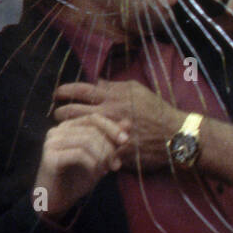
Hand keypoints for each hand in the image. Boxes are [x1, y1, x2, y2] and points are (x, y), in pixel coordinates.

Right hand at [34, 113, 129, 219]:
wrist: (57, 200)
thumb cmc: (78, 178)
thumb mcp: (100, 157)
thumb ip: (112, 141)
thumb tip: (128, 123)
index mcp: (68, 127)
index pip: (94, 118)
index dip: (112, 127)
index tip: (125, 140)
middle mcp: (57, 131)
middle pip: (92, 130)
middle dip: (109, 147)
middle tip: (115, 165)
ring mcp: (51, 143)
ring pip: (87, 141)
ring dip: (102, 157)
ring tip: (105, 170)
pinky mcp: (49, 157)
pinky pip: (79, 154)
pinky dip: (92, 164)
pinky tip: (95, 174)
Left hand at [53, 79, 183, 172]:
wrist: (175, 135)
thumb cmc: (157, 111)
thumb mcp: (138, 91)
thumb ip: (116, 86)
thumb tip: (97, 81)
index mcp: (113, 97)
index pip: (81, 90)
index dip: (65, 90)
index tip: (58, 94)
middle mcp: (108, 114)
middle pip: (72, 111)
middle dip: (60, 112)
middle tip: (57, 114)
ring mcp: (109, 133)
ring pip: (78, 131)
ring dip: (69, 131)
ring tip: (66, 131)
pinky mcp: (114, 151)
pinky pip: (93, 150)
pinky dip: (85, 149)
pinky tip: (80, 149)